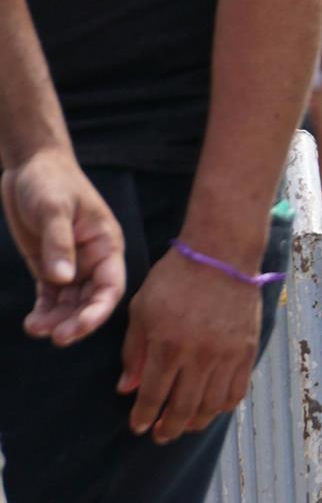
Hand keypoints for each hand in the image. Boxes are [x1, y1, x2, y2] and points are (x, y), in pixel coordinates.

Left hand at [1, 147, 124, 344]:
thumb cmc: (50, 181)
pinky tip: (32, 323)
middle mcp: (94, 260)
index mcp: (106, 246)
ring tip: (34, 329)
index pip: (110, 286)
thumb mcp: (53, 209)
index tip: (76, 328)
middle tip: (55, 336)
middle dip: (75, 321)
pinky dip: (44, 311)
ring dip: (56, 319)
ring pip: (70, 302)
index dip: (97, 311)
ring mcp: (72, 264)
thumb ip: (58, 244)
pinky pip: (51, 296)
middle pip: (91, 301)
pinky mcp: (50, 266)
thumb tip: (62, 279)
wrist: (30, 165)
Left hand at [118, 246, 263, 442]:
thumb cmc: (174, 279)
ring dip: (195, 422)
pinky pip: (237, 391)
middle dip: (169, 427)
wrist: (221, 256)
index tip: (138, 427)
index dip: (144, 416)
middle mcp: (200, 356)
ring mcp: (228, 355)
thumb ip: (134, 351)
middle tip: (159, 435)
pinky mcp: (247, 351)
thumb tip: (128, 387)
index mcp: (168, 345)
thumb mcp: (142, 310)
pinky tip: (211, 408)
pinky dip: (223, 406)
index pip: (154, 394)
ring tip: (184, 426)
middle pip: (184, 407)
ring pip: (212, 405)